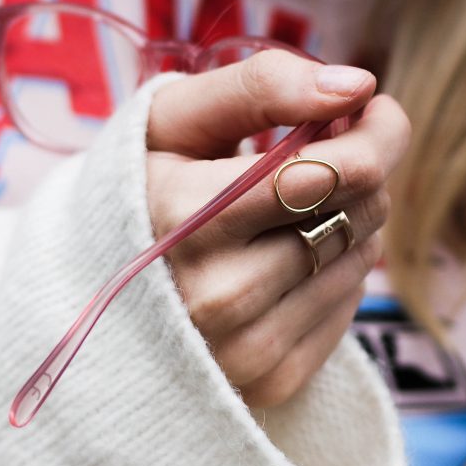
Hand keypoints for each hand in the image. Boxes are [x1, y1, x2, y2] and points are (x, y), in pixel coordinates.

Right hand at [145, 52, 409, 408]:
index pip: (341, 171)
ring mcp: (245, 346)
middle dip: (359, 170)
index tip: (371, 107)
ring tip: (288, 212)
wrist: (87, 289)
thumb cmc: (142, 185)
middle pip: (360, 210)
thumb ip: (262, 86)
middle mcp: (218, 293)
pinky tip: (284, 260)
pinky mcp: (269, 380)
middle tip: (318, 157)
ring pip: (361, 257)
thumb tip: (358, 85)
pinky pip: (349, 306)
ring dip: (346, 220)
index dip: (379, 130)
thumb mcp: (175, 119)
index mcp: (188, 215)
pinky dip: (333, 272)